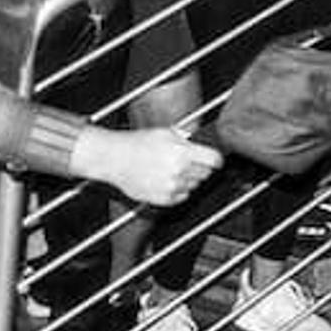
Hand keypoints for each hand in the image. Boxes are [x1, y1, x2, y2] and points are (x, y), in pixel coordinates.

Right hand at [79, 121, 222, 207]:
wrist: (115, 159)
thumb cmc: (137, 143)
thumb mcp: (165, 132)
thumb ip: (186, 137)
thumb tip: (201, 140)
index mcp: (183, 152)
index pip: (214, 160)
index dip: (216, 159)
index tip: (214, 159)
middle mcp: (180, 171)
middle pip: (206, 174)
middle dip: (201, 167)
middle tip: (188, 161)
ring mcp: (172, 186)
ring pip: (195, 186)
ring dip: (190, 179)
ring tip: (173, 169)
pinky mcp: (164, 199)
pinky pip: (183, 196)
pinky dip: (179, 190)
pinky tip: (166, 179)